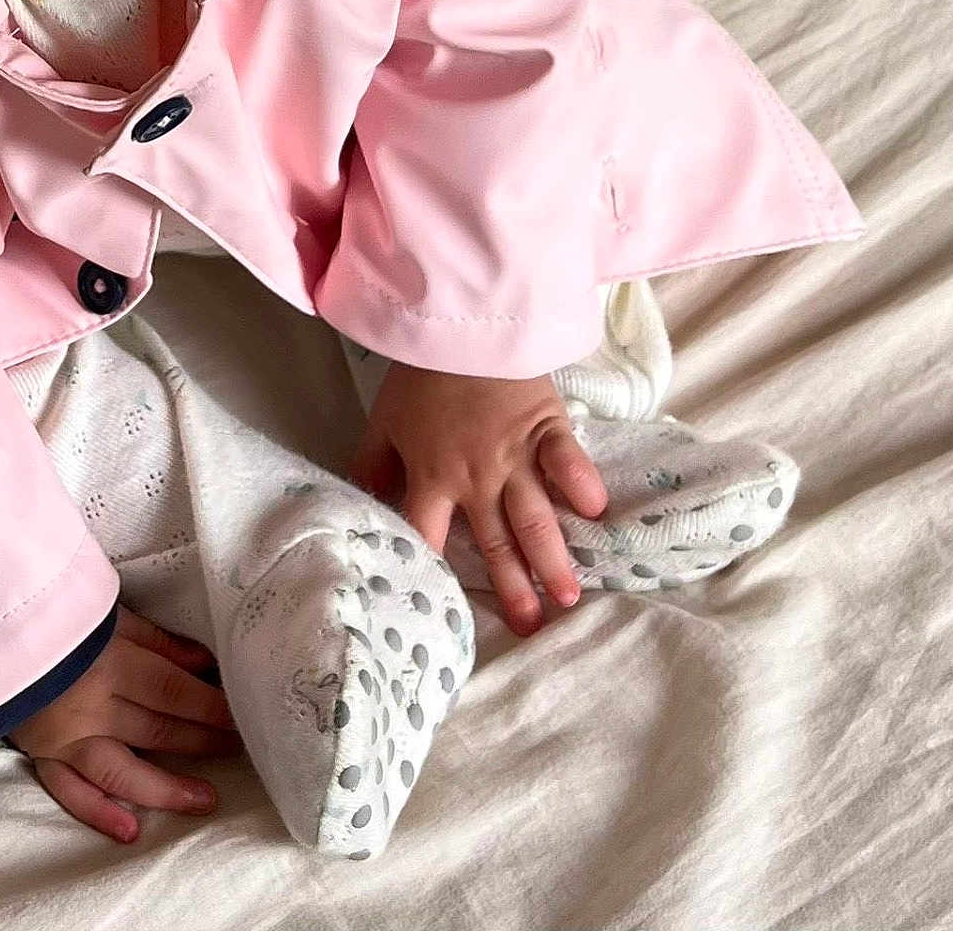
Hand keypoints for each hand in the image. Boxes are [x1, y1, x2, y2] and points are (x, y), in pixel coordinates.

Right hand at [6, 607, 242, 842]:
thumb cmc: (45, 611)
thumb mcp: (102, 611)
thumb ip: (153, 639)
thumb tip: (202, 663)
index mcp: (108, 662)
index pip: (172, 689)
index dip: (210, 705)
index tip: (242, 714)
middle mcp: (90, 707)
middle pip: (157, 729)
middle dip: (202, 740)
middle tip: (239, 748)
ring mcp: (65, 737)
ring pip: (123, 771)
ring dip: (167, 788)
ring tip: (205, 800)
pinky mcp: (40, 753)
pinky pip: (70, 791)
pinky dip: (99, 812)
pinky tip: (130, 829)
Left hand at [350, 362, 609, 635]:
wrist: (457, 323)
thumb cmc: (419, 374)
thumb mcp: (384, 420)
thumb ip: (373, 465)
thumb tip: (357, 502)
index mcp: (431, 476)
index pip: (427, 535)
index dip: (433, 571)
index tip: (442, 609)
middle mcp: (476, 477)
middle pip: (494, 541)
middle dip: (513, 587)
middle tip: (532, 628)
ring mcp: (515, 455)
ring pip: (535, 516)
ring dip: (552, 558)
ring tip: (569, 598)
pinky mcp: (547, 426)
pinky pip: (565, 459)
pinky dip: (580, 482)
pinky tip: (595, 512)